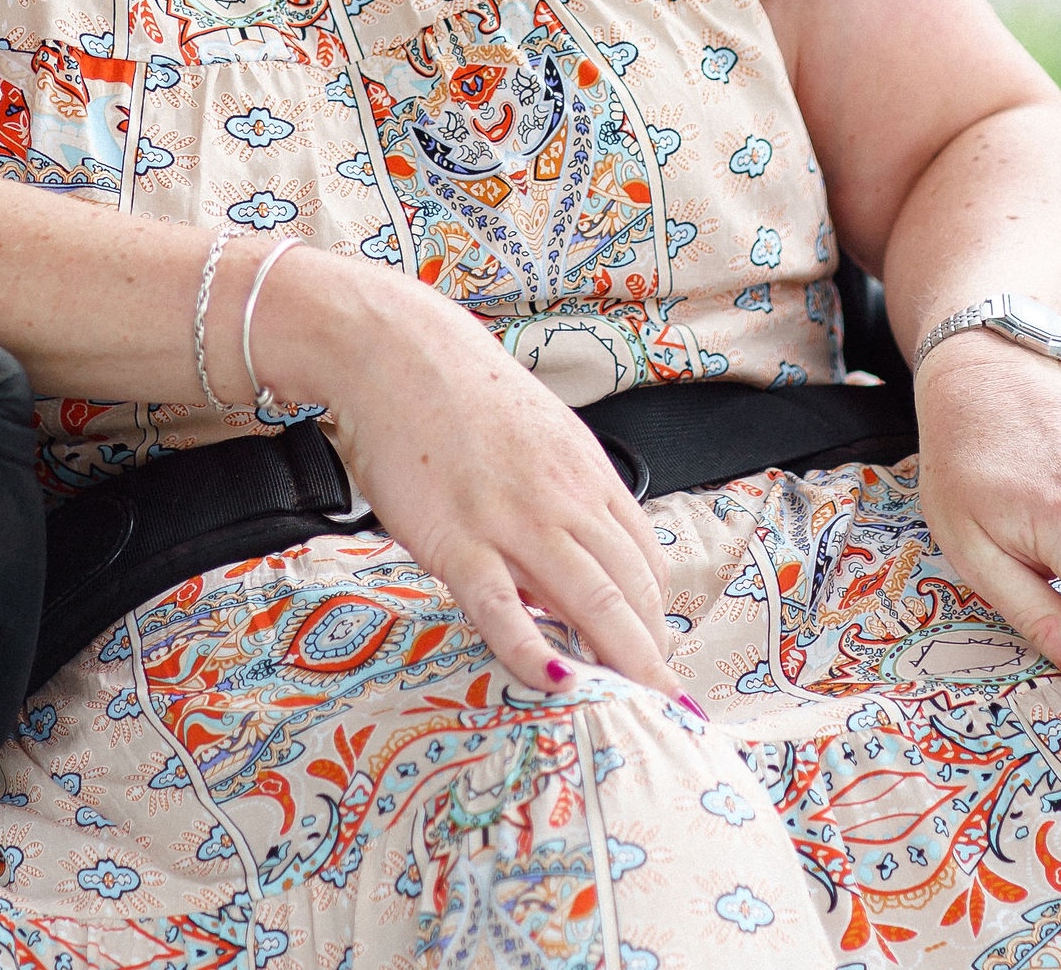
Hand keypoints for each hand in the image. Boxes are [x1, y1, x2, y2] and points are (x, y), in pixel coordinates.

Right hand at [246, 249, 682, 698]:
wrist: (396, 350)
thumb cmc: (462, 393)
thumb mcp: (540, 433)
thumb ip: (567, 492)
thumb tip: (579, 555)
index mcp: (587, 474)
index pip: (647, 560)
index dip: (657, 615)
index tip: (655, 652)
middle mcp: (564, 500)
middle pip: (634, 591)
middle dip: (656, 654)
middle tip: (664, 703)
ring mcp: (513, 521)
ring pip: (591, 603)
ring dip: (624, 664)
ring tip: (639, 710)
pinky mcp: (457, 539)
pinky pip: (502, 608)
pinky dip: (533, 650)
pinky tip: (553, 682)